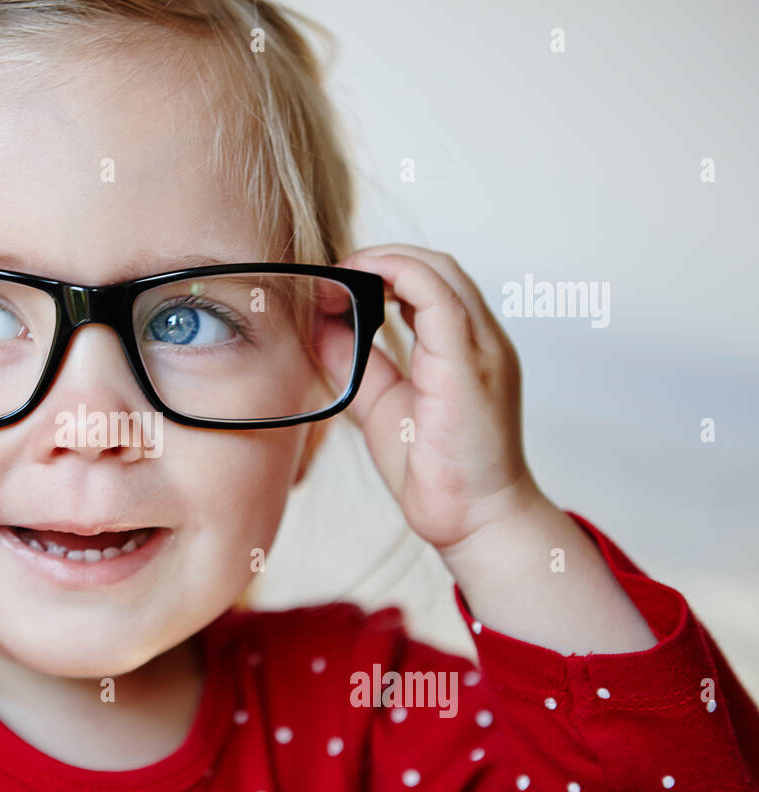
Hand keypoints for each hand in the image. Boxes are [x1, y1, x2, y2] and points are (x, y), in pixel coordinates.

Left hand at [331, 244, 545, 555]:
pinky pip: (439, 298)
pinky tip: (363, 283)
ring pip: (440, 271)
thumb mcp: (380, 404)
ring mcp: (481, 350)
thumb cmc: (437, 471)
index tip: (337, 282)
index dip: (384, 269)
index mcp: (465, 348)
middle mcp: (481, 341)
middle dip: (382, 257)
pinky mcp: (468, 366)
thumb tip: (321, 326)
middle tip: (334, 273)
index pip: (431, 283)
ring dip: (386, 262)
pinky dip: (399, 277)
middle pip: (437, 266)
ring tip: (343, 274)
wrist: (475, 521)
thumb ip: (357, 364)